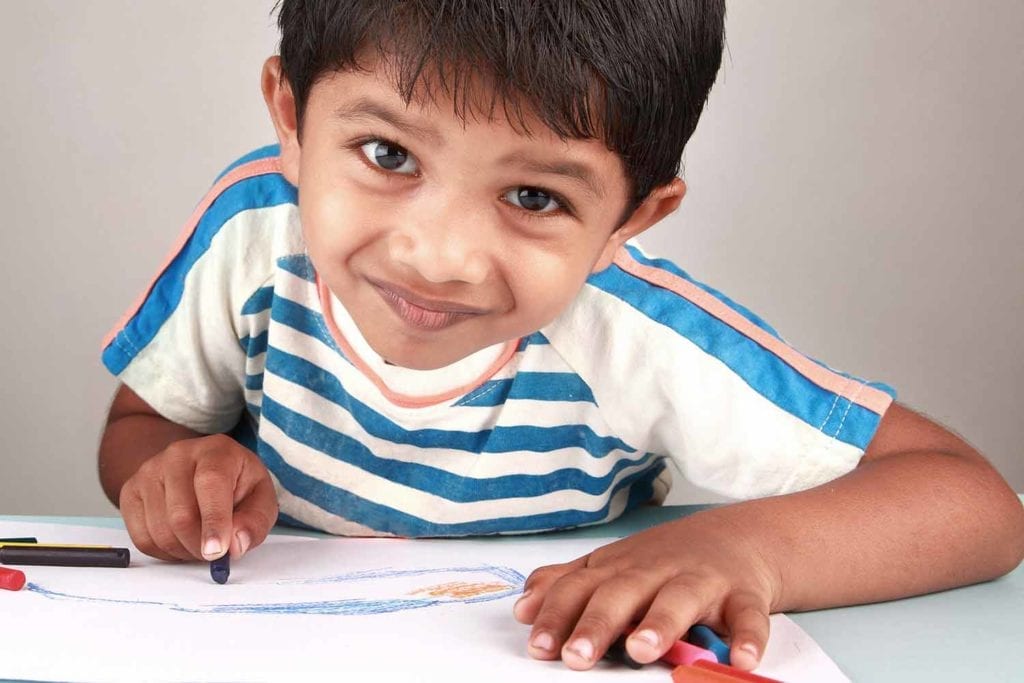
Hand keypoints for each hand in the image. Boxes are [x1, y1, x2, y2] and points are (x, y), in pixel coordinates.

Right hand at [118, 434, 277, 561]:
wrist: (203, 470)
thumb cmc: (236, 485)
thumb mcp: (261, 498)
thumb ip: (254, 521)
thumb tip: (235, 545)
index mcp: (216, 450)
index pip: (210, 483)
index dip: (214, 520)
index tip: (217, 551)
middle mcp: (178, 455)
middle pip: (181, 514)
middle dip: (200, 545)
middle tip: (216, 554)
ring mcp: (149, 471)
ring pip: (160, 530)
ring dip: (184, 551)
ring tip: (201, 543)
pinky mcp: (130, 491)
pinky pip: (142, 537)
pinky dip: (164, 551)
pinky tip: (180, 541)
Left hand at [512, 512, 780, 670]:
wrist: (740, 537)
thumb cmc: (666, 561)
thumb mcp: (614, 566)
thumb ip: (569, 584)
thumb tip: (523, 605)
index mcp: (620, 568)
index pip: (581, 588)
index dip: (557, 614)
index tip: (537, 644)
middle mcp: (657, 570)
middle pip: (623, 593)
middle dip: (598, 623)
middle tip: (576, 656)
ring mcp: (701, 580)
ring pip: (680, 599)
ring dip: (662, 623)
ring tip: (643, 650)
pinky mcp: (744, 595)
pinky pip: (748, 617)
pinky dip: (748, 638)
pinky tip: (741, 661)